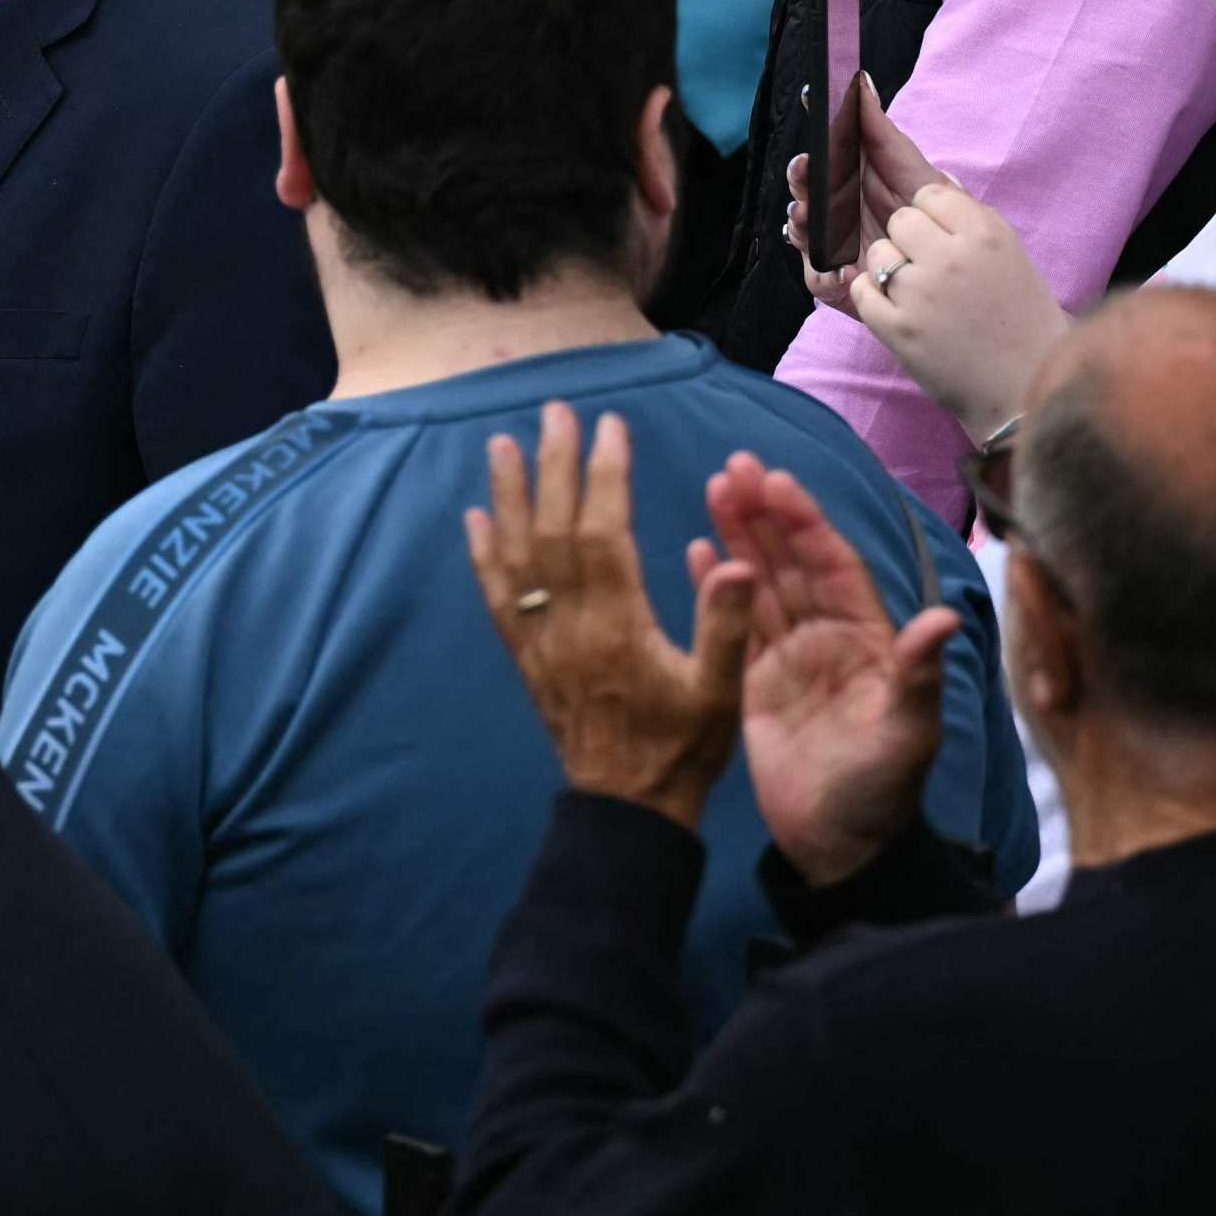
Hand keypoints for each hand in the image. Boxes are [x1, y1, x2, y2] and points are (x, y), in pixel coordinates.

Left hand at [466, 402, 754, 832]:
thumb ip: (727, 627)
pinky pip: (497, 596)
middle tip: (554, 411)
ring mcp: (541, 637)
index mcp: (619, 622)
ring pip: (517, 553)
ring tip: (501, 443)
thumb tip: (739, 562)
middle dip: (553, 464)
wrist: (626, 804)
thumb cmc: (683, 746)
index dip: (606, 474)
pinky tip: (476, 518)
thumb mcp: (720, 692)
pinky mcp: (525, 655)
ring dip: (508, 494)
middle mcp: (570, 621)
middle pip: (554, 527)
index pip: (605, 530)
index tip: (610, 426)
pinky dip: (484, 553)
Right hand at [706, 458, 958, 886]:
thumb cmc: (883, 792)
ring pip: (761, 583)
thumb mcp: (908, 734)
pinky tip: (695, 550)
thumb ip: (917, 674)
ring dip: (739, 536)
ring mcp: (788, 658)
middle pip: (793, 563)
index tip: (777, 482)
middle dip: (766, 515)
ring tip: (712, 489)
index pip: (833, 566)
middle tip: (733, 466)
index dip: (805, 524)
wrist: (841, 847)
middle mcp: (827, 638)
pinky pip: (734, 622)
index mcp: (868, 640)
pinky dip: (716, 584)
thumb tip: (941, 617)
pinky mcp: (752, 683)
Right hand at [784, 78, 949, 314]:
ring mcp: (838, 247)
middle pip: (811, 188)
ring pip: (803, 230)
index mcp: (865, 183)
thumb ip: (889, 141)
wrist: (967, 294)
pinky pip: (817, 277)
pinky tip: (841, 271)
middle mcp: (846, 212)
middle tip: (805, 168)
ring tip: (805, 219)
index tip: (811, 102)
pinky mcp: (837, 283)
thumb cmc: (945, 234)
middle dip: (803, 177)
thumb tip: (863, 85)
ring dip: (801, 223)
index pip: (835, 151)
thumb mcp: (922, 185)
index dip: (823, 130)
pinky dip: (824, 273)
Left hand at [854, 181, 1068, 440]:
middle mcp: (952, 257)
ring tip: (922, 295)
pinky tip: (903, 312)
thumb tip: (937, 181)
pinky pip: (861, 290)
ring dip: (891, 270)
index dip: (932, 216)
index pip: (930, 194)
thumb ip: (971, 219)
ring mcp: (920, 293)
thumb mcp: (1010, 257)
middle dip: (909, 241)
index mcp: (987, 234)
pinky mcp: (896, 327)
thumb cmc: (1022, 319)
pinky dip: (875, 299)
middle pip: (900, 220)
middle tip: (930, 269)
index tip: (944, 238)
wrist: (1026, 388)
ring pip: (878, 254)